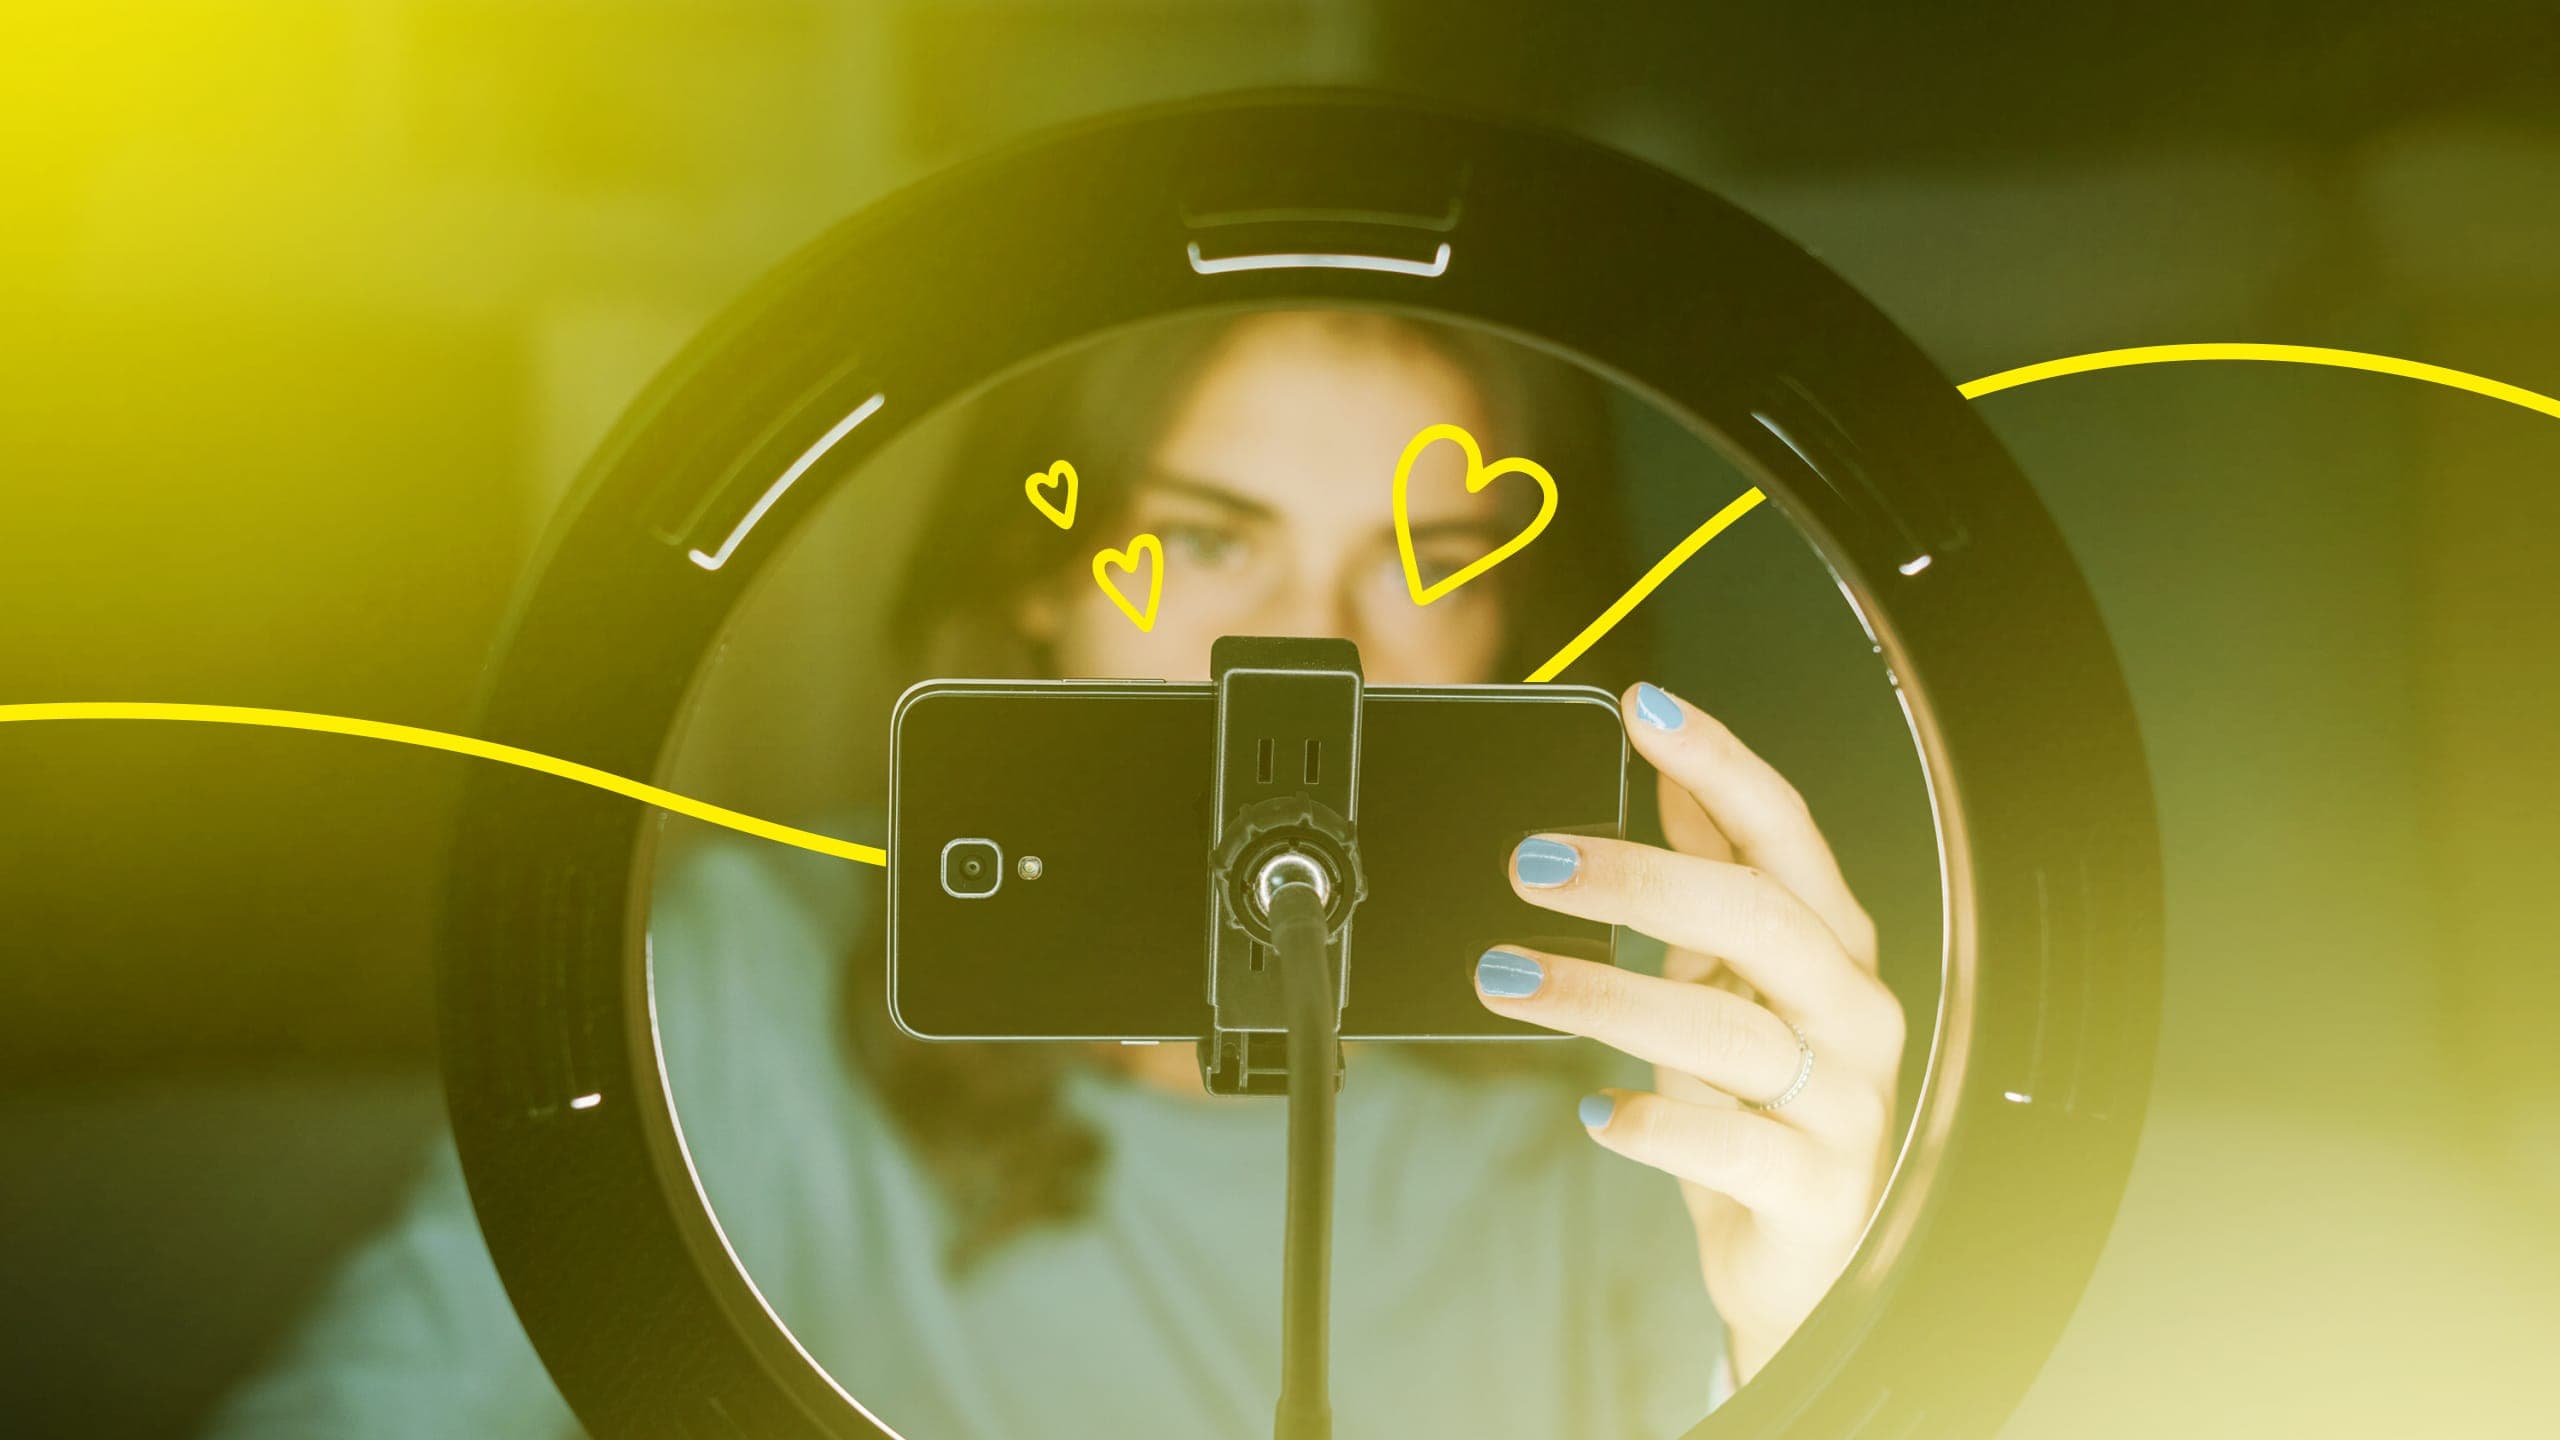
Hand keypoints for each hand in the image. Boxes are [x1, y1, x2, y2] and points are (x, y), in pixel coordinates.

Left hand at [1474, 682, 1903, 1381]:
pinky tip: (1596, 1113)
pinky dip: (1657, 1123)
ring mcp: (1842, 1103)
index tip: (1643, 706)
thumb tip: (1676, 767)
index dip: (1720, 761)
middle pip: (1757, 916)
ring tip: (1505, 977)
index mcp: (1831, 945)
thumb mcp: (1736, 982)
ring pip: (1729, 1030)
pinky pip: (1732, 1145)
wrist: (1810, 1261)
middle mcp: (1851, 1012)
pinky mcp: (1813, 1190)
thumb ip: (1714, 877)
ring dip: (1604, 996)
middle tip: (1530, 861)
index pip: (1783, 831)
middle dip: (1640, 877)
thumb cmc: (1770, 1107)